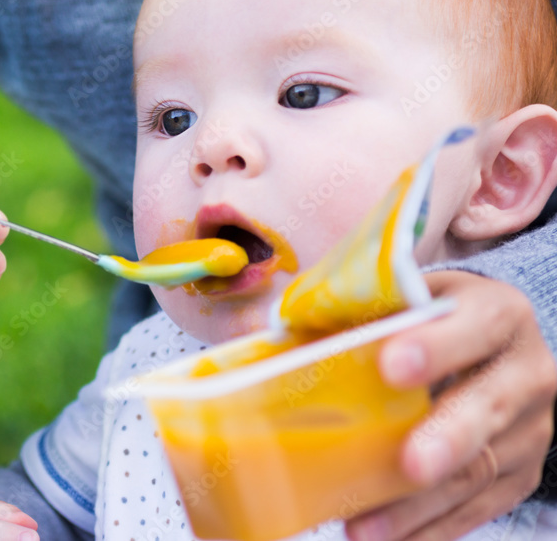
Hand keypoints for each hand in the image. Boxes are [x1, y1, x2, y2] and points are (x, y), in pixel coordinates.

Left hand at [344, 271, 556, 540]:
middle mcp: (524, 372)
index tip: (391, 366)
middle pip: (489, 408)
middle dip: (446, 439)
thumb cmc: (433, 319)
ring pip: (479, 470)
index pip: (477, 326)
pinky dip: (428, 527)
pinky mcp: (519, 473)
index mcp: (497, 314)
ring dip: (420, 504)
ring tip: (366, 525)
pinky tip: (384, 535)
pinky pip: (477, 507)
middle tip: (409, 464)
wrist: (493, 347)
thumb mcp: (408, 296)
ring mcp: (529, 429)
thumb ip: (362, 305)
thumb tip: (284, 323)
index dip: (436, 347)